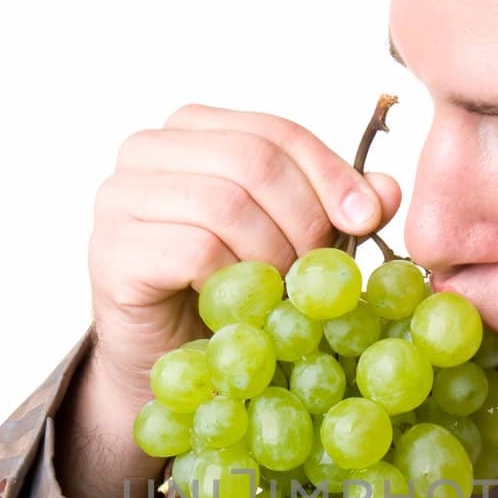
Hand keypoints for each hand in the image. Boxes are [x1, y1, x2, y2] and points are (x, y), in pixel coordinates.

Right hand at [88, 104, 402, 406]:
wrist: (168, 367)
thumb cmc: (227, 297)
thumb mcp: (292, 245)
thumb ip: (335, 210)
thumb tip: (386, 190)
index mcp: (193, 130)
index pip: (276, 132)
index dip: (330, 174)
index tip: (367, 219)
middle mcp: (147, 150)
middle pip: (254, 160)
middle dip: (305, 220)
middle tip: (320, 273)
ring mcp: (119, 198)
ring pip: (225, 205)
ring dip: (273, 257)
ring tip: (281, 297)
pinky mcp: (112, 251)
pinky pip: (195, 251)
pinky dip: (235, 283)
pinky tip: (241, 309)